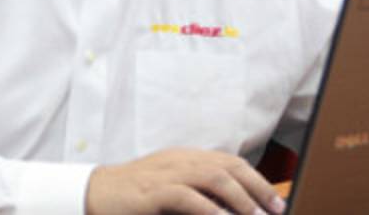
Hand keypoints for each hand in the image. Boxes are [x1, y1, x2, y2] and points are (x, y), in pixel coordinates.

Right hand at [84, 148, 286, 214]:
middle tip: (275, 209)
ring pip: (213, 177)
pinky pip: (185, 196)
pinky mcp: (151, 192)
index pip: (230, 162)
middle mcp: (179, 161)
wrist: (93, 193)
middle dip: (257, 187)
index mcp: (185, 158)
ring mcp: (165, 174)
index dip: (256, 179)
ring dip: (239, 198)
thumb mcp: (170, 188)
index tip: (275, 201)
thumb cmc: (134, 196)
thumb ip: (197, 193)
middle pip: (228, 166)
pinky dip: (208, 210)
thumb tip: (228, 207)